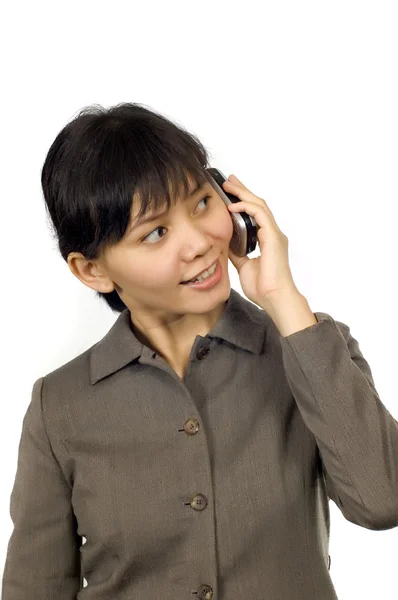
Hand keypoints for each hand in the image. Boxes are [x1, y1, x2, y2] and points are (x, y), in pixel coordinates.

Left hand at [224, 174, 300, 310]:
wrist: (274, 298)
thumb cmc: (263, 287)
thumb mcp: (243, 265)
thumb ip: (237, 252)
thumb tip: (225, 241)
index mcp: (267, 240)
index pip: (254, 214)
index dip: (243, 201)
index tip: (230, 193)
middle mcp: (272, 234)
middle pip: (257, 205)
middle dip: (243, 191)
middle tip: (229, 180)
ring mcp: (274, 234)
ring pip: (259, 206)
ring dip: (243, 194)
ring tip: (229, 186)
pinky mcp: (273, 237)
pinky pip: (260, 215)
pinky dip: (246, 208)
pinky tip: (233, 206)